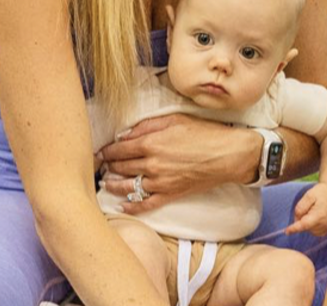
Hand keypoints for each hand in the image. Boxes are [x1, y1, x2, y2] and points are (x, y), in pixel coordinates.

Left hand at [98, 114, 253, 215]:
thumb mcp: (174, 119)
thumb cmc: (203, 133)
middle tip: (99, 166)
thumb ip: (147, 126)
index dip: (106, 151)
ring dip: (114, 186)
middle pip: (121, 167)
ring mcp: (160, 182)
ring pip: (128, 187)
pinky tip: (123, 206)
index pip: (119, 149)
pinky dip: (132, 207)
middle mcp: (152, 164)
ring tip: (106, 183)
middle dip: (108, 166)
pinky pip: (146, 204)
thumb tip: (126, 133)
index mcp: (151, 143)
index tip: (99, 152)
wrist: (227, 155)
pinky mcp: (170, 194)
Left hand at [284, 181, 326, 235]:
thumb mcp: (308, 195)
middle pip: (307, 227)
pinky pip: (318, 232)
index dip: (294, 228)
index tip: (287, 231)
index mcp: (319, 215)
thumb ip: (300, 207)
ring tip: (313, 211)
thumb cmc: (320, 192)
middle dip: (303, 220)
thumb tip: (296, 220)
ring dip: (309, 224)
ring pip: (312, 231)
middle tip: (308, 207)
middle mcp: (326, 223)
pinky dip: (314, 227)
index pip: (304, 225)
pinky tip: (317, 217)